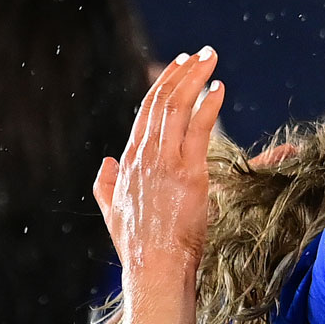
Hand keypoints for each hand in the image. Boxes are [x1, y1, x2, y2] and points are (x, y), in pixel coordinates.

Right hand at [93, 49, 225, 268]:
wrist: (154, 270)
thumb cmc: (139, 248)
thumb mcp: (112, 213)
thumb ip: (106, 185)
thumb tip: (105, 162)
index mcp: (128, 164)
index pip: (145, 114)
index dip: (162, 87)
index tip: (177, 67)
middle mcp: (144, 157)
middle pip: (161, 103)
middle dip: (181, 73)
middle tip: (200, 54)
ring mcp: (165, 163)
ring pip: (178, 108)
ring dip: (196, 79)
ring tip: (210, 58)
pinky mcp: (188, 173)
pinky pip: (198, 129)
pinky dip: (209, 105)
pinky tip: (219, 88)